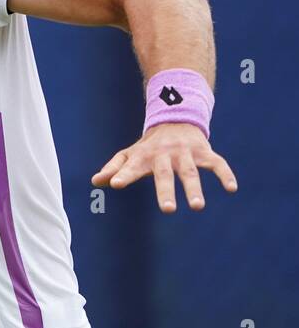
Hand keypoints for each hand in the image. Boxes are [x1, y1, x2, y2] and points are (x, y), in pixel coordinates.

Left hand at [91, 122, 236, 212]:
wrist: (175, 117)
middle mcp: (164, 155)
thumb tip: (96, 181)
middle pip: (165, 175)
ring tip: (197, 206)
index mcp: (143, 157)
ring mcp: (185, 153)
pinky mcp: (204, 152)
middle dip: (166, 191)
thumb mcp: (129, 154)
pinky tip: (232, 188)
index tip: (115, 184)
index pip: (130, 167)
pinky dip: (225, 174)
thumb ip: (114, 168)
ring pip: (191, 172)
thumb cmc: (148, 146)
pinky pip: (217, 163)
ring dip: (194, 189)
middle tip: (168, 210)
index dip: (122, 174)